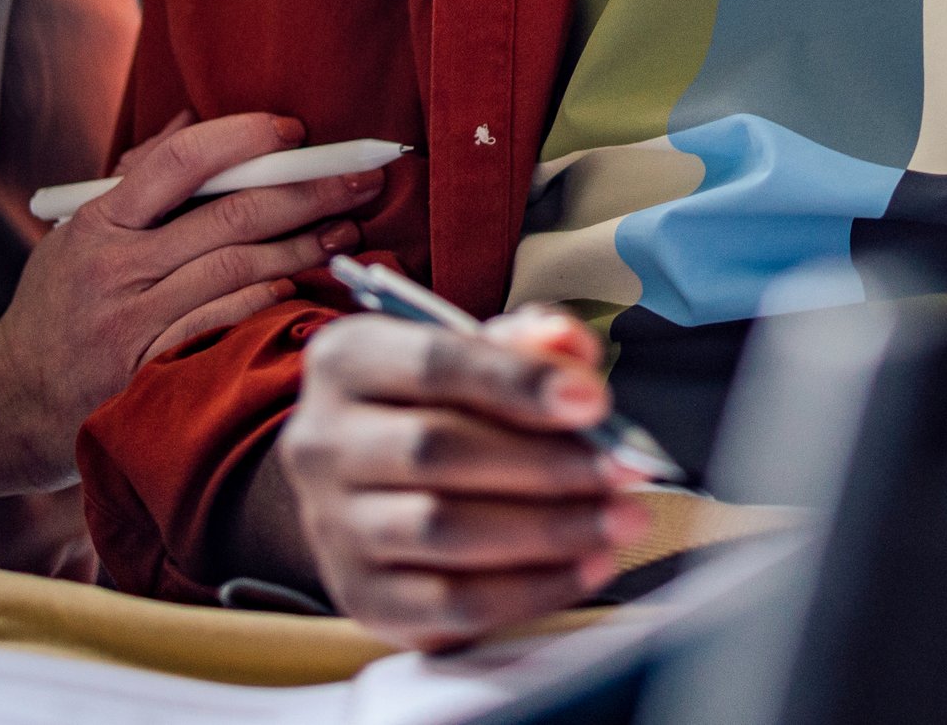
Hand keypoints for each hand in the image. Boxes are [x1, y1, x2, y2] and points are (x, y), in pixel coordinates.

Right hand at [0, 112, 382, 509]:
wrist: (10, 405)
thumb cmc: (58, 308)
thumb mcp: (78, 235)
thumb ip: (136, 179)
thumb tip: (192, 118)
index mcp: (99, 222)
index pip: (178, 161)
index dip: (243, 138)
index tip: (295, 132)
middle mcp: (115, 270)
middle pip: (229, 216)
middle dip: (306, 191)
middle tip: (360, 178)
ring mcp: (133, 326)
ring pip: (239, 270)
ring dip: (305, 246)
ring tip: (348, 229)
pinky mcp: (152, 374)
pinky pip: (228, 327)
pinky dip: (274, 303)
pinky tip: (308, 289)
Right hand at [242, 304, 657, 647]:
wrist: (374, 484)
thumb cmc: (439, 405)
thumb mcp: (476, 354)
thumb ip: (526, 343)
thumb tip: (570, 346)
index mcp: (346, 361)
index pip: (435, 364)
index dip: (518, 382)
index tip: (594, 401)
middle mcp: (322, 443)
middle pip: (437, 452)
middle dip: (546, 463)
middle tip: (623, 469)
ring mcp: (333, 527)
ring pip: (444, 531)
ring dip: (548, 528)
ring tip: (620, 519)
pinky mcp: (363, 597)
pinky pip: (451, 603)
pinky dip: (530, 588)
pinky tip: (587, 565)